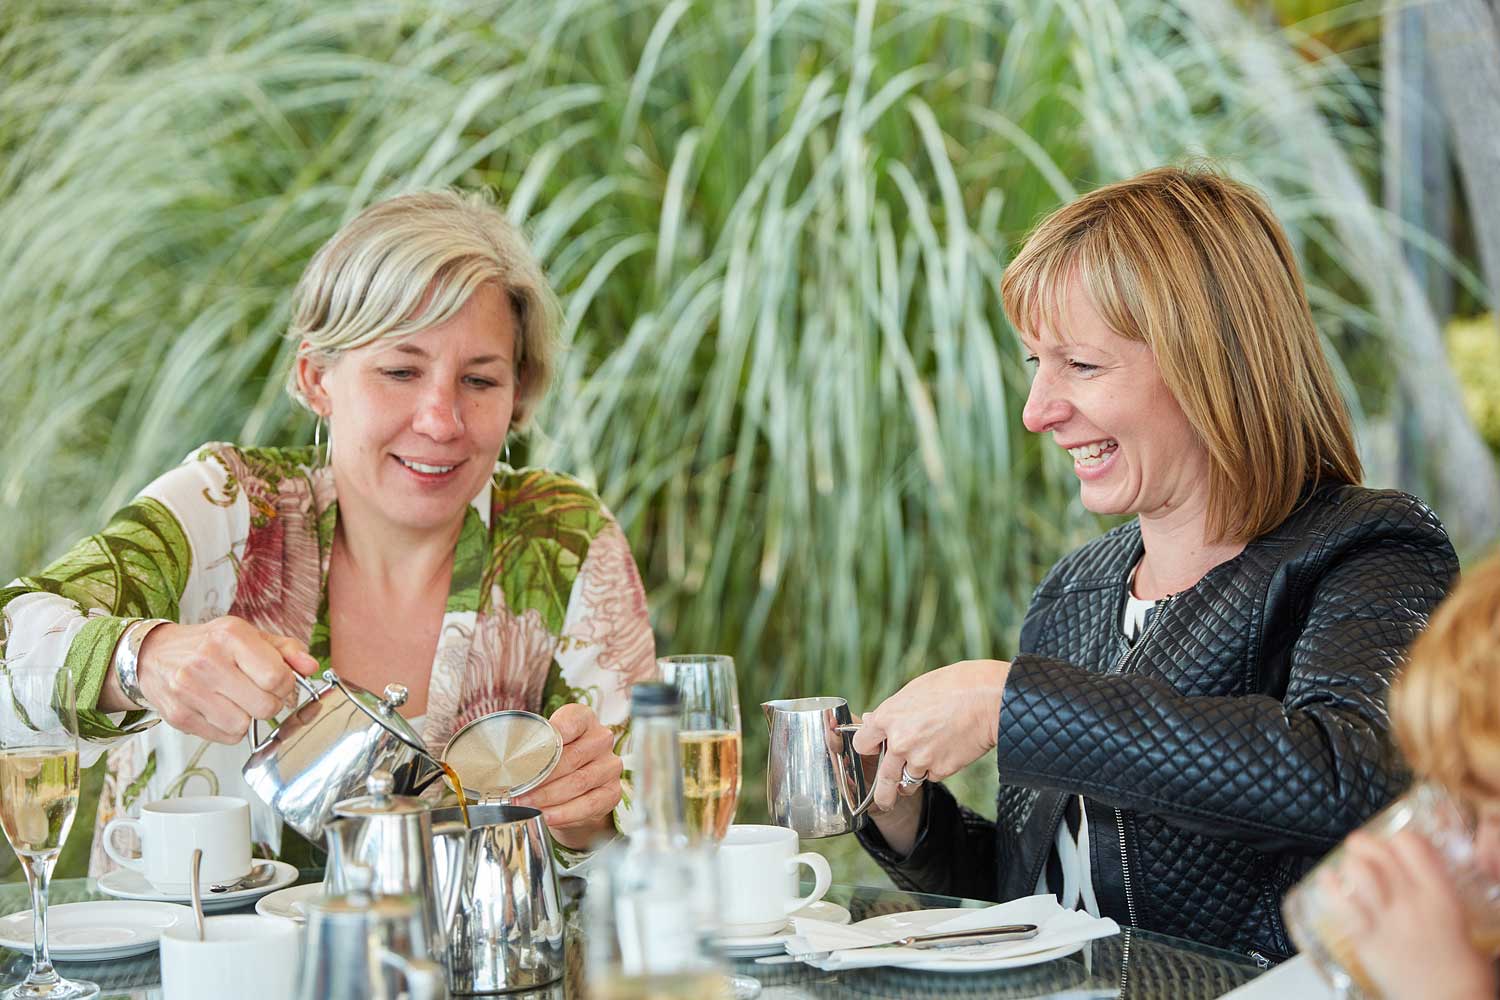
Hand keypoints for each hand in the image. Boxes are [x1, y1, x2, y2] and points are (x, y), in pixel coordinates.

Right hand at [128, 615, 319, 743]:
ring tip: (237, 700)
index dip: (286, 685)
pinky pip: (225, 737)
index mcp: (231, 636)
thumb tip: (311, 667)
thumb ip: (285, 650)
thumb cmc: (209, 645)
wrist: (155, 655)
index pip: (277, 677)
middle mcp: (207, 662)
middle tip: (259, 693)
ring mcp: (189, 691)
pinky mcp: (179, 716)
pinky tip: (220, 709)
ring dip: (248, 717)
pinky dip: (230, 728)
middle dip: (270, 703)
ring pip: (244, 725)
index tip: (279, 682)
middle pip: (264, 706)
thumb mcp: (249, 636)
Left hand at [514, 703, 622, 850]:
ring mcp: (609, 766)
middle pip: (572, 757)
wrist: (577, 787)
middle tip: (516, 789)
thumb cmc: (555, 760)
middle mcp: (601, 739)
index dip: (551, 736)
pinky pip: (588, 805)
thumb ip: (528, 745)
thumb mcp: (543, 744)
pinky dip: (564, 813)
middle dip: (541, 776)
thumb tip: (490, 757)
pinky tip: (546, 816)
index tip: (529, 752)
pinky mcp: (612, 792)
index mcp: (584, 718)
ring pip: (579, 782)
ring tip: (524, 803)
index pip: (571, 722)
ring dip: (548, 797)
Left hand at [852, 659, 1009, 812]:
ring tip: (925, 765)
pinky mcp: (941, 770)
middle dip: (883, 793)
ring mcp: (920, 759)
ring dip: (914, 777)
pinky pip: (933, 776)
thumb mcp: (915, 689)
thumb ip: (893, 710)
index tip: (874, 749)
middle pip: (883, 779)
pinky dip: (938, 769)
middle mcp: (899, 742)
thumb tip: (872, 719)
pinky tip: (949, 751)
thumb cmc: (955, 686)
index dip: (869, 747)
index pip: (862, 744)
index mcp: (888, 717)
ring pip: (909, 781)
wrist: (990, 699)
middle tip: (884, 800)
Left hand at [1319, 830, 1496, 999]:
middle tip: (1359, 846)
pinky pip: (1341, 907)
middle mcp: (1412, 903)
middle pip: (1379, 854)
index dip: (1398, 838)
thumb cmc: (1464, 976)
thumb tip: (1426, 893)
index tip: (1393, 842)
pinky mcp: (1367, 941)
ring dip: (1349, 865)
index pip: (1412, 846)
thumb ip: (1440, 905)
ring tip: (1347, 866)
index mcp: (1441, 898)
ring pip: (1358, 873)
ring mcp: (1388, 921)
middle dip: (1364, 844)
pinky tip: (1326, 881)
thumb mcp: (1460, 927)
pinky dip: (1329, 888)